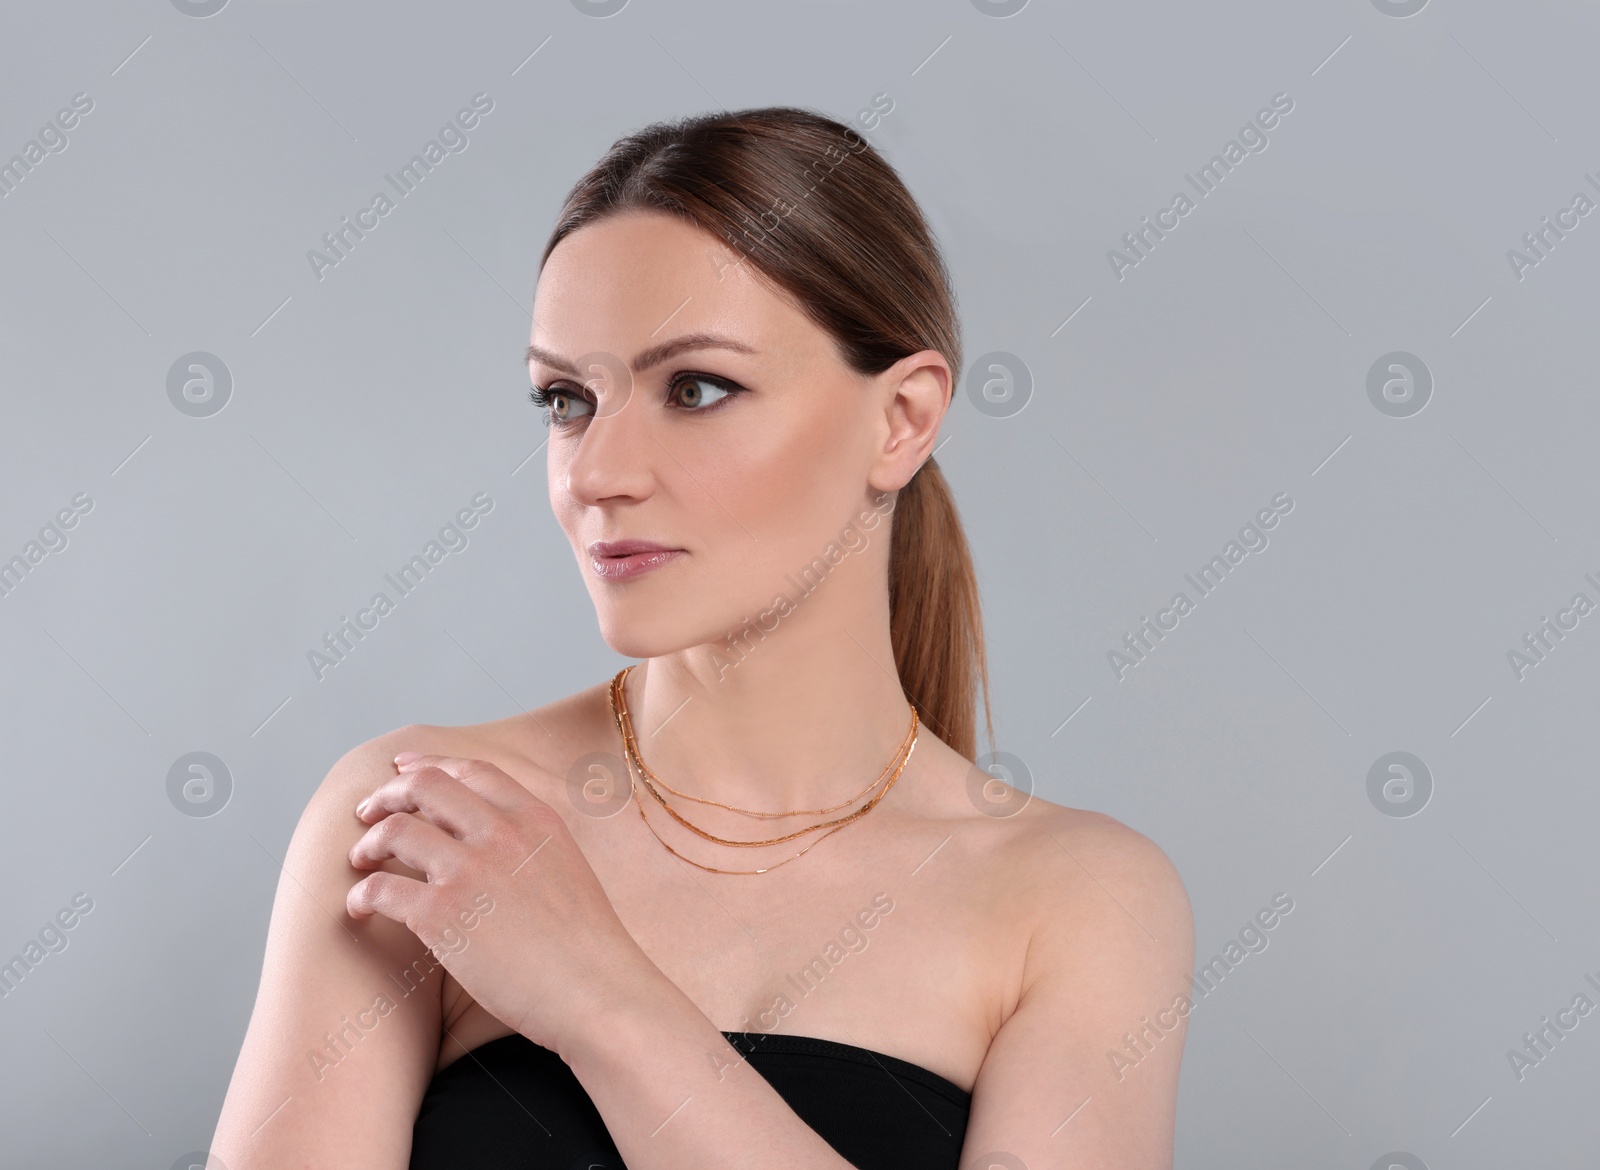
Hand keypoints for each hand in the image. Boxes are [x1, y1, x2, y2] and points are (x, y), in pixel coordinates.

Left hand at [346, 752, 650, 1058]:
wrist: (595, 993)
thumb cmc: (586, 949)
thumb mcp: (567, 869)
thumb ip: (530, 844)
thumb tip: (489, 842)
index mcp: (535, 819)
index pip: (472, 771)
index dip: (430, 764)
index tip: (403, 768)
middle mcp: (501, 833)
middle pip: (425, 786)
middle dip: (387, 794)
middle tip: (367, 813)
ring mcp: (469, 871)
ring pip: (395, 830)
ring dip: (368, 843)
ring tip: (360, 862)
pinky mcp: (442, 915)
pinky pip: (381, 889)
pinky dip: (360, 896)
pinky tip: (359, 910)